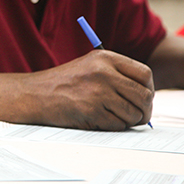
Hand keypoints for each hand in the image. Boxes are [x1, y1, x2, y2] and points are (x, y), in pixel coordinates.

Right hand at [31, 50, 153, 129]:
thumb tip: (145, 97)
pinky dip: (112, 127)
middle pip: (143, 96)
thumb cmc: (62, 83)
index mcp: (105, 57)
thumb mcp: (90, 66)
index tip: (142, 98)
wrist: (35, 93)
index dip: (148, 89)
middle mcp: (104, 72)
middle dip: (143, 110)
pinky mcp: (92, 110)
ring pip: (132, 114)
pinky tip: (98, 119)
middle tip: (136, 116)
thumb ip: (116, 75)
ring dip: (126, 120)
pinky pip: (118, 125)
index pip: (145, 74)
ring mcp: (98, 91)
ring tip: (111, 116)